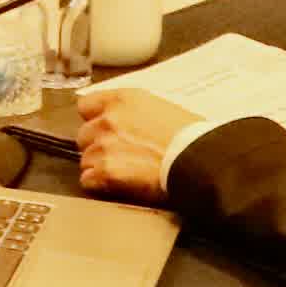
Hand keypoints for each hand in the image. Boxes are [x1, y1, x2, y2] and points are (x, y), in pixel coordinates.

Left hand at [74, 86, 199, 198]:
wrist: (202, 161)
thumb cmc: (192, 137)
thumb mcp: (161, 109)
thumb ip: (133, 113)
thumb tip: (124, 123)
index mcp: (122, 100)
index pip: (85, 106)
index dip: (94, 120)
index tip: (105, 130)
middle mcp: (109, 119)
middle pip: (84, 135)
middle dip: (97, 146)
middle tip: (120, 156)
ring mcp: (105, 145)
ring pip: (86, 160)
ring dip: (100, 168)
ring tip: (125, 173)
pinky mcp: (106, 171)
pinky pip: (88, 180)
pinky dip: (100, 185)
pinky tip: (118, 186)